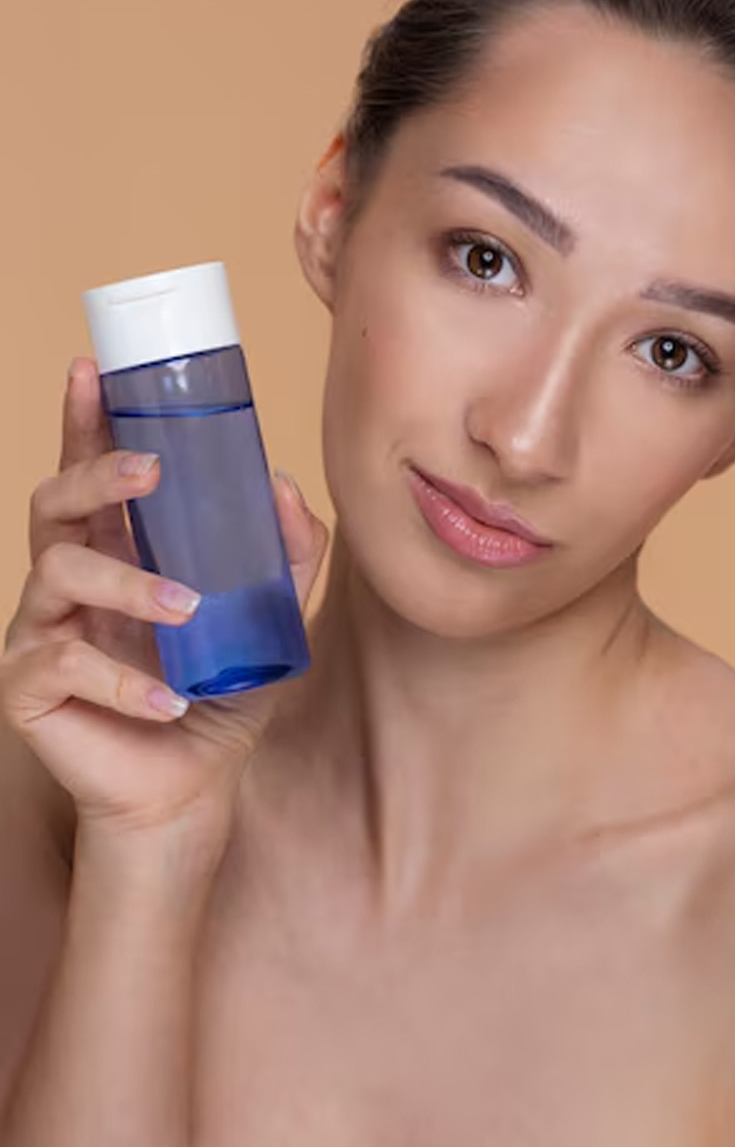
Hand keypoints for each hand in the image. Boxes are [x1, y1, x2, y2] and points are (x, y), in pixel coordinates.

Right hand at [0, 358, 329, 844]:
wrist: (194, 784)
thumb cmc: (220, 693)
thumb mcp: (271, 620)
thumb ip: (286, 556)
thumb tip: (282, 485)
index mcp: (118, 548)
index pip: (90, 470)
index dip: (84, 418)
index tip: (92, 368)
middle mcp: (71, 578)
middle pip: (54, 499)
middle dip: (96, 470)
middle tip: (151, 469)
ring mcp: (43, 629)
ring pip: (58, 571)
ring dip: (127, 582)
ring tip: (187, 610)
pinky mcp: (30, 686)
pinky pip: (63, 663)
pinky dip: (123, 682)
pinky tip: (169, 704)